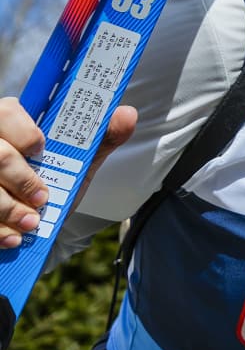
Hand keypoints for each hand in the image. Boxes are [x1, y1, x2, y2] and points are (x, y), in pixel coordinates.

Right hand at [0, 96, 137, 247]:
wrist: (35, 229)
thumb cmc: (51, 186)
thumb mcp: (76, 165)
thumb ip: (99, 140)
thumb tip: (127, 114)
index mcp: (10, 123)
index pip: (7, 111)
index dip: (24, 131)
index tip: (41, 149)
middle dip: (21, 178)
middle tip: (42, 198)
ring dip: (8, 207)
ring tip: (31, 223)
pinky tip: (13, 238)